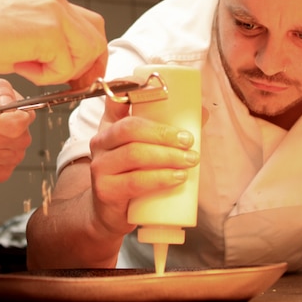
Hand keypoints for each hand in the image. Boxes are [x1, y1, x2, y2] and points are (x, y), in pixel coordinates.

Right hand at [0, 0, 106, 85]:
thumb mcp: (27, 36)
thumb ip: (52, 46)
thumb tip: (71, 70)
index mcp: (55, 4)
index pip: (93, 29)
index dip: (91, 57)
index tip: (80, 77)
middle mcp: (60, 5)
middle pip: (97, 41)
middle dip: (86, 68)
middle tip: (64, 84)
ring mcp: (56, 15)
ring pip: (86, 54)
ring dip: (62, 72)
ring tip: (32, 69)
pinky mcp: (49, 31)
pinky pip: (64, 65)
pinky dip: (46, 76)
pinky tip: (21, 66)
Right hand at [88, 98, 198, 235]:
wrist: (110, 213)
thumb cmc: (132, 175)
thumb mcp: (143, 150)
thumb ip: (167, 131)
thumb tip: (201, 113)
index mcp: (110, 126)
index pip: (114, 100)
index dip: (130, 89)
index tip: (157, 88)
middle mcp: (100, 142)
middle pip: (130, 128)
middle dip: (163, 133)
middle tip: (188, 141)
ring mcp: (100, 166)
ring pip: (134, 154)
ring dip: (167, 156)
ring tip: (190, 161)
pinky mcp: (105, 190)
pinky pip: (135, 181)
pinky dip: (160, 178)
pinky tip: (177, 178)